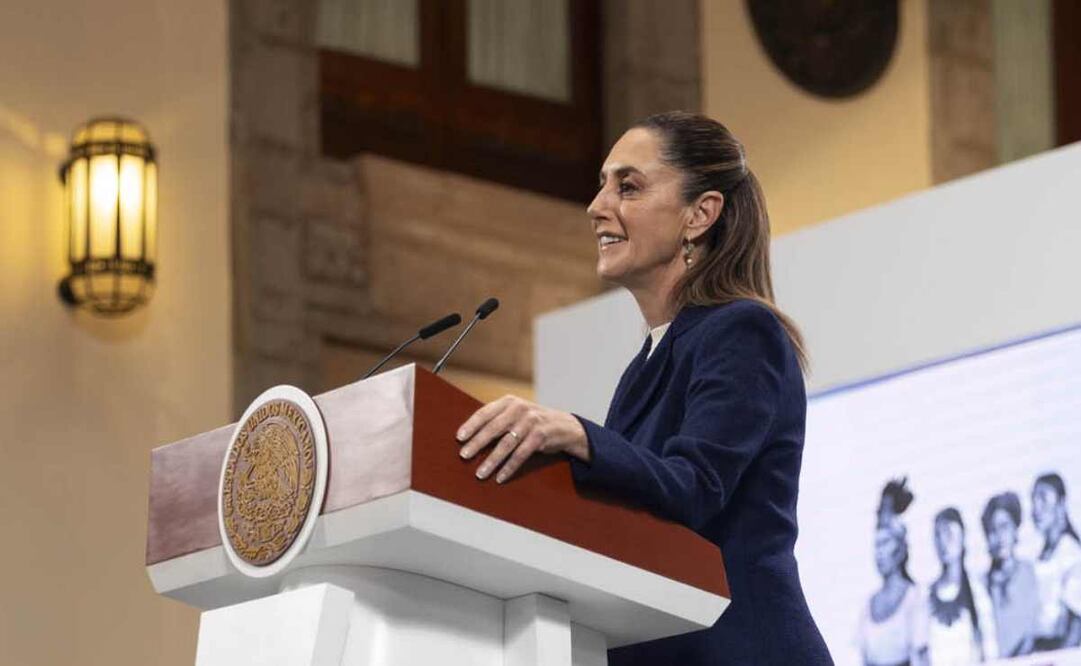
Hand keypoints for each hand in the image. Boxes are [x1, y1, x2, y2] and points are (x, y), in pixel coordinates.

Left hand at [457, 395, 589, 483]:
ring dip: (492, 460)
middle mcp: (519, 409)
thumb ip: (497, 419)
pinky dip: (509, 467)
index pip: (485, 412)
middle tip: (464, 455)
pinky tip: (500, 477)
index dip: (471, 425)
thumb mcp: (516, 413)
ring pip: (507, 444)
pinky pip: (521, 454)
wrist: (564, 426)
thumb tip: (469, 437)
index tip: (459, 438)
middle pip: (494, 428)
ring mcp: (531, 422)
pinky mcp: (540, 436)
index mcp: (509, 402)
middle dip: (477, 443)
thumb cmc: (532, 422)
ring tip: (480, 473)